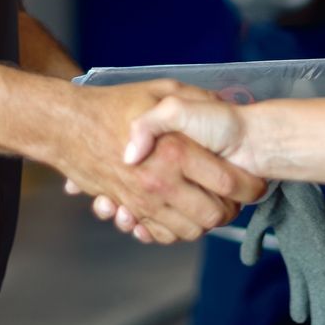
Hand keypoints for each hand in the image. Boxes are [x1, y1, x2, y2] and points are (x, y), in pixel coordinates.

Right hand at [56, 81, 265, 245]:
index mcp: (175, 152)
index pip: (229, 184)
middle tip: (235, 198)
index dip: (250, 187)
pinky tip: (182, 212)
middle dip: (231, 210)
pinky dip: (176, 231)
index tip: (255, 183)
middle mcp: (161, 182)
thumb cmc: (115, 105)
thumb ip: (196, 98)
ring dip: (205, 222)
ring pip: (190, 231)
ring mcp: (143, 201)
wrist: (68, 126)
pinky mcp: (129, 210)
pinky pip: (162, 235)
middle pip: (213, 216)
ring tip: (210, 204)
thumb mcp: (161, 90)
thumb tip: (224, 106)